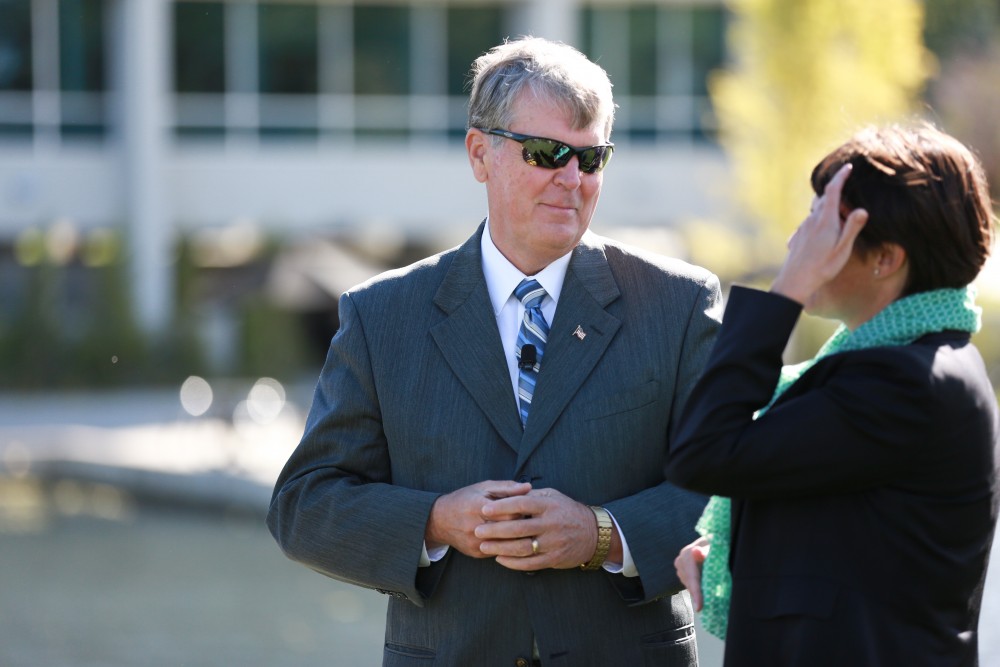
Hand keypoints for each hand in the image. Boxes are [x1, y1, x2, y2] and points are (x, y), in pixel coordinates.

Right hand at [425, 480, 530, 557]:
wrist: (439, 520)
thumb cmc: (464, 499)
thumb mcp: (483, 487)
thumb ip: (506, 487)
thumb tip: (528, 487)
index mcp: (477, 506)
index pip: (509, 512)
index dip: (522, 511)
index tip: (530, 509)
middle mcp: (475, 526)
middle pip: (509, 530)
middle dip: (523, 526)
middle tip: (533, 522)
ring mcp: (475, 542)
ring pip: (506, 545)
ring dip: (518, 538)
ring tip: (526, 531)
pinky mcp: (476, 553)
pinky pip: (499, 552)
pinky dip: (508, 546)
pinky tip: (514, 540)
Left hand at [475, 488, 609, 570]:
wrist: (593, 533)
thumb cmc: (567, 511)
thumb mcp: (553, 496)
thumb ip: (531, 495)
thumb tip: (507, 492)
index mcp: (548, 505)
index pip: (521, 504)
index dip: (501, 507)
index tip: (484, 508)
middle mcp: (551, 524)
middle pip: (518, 528)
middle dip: (495, 530)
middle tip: (477, 530)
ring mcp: (553, 543)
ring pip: (521, 547)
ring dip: (500, 548)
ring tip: (483, 546)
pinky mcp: (554, 558)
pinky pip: (529, 563)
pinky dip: (512, 563)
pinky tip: (500, 559)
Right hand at [674, 536, 710, 610]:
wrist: (713, 543)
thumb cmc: (717, 546)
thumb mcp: (714, 548)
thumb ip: (706, 552)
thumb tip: (696, 552)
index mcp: (687, 554)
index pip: (692, 577)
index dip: (696, 592)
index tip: (699, 608)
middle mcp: (680, 560)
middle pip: (689, 583)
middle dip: (698, 595)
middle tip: (707, 608)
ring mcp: (680, 566)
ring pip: (688, 585)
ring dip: (698, 591)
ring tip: (708, 596)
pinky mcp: (682, 572)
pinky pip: (689, 584)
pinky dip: (697, 589)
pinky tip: (704, 590)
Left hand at [772, 163, 868, 304]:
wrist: (795, 282)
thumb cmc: (823, 267)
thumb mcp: (843, 249)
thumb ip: (852, 228)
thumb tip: (862, 210)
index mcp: (825, 220)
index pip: (833, 191)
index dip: (841, 177)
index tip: (848, 167)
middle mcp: (812, 220)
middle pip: (824, 200)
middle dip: (837, 196)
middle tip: (848, 205)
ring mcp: (803, 228)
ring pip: (816, 212)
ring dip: (828, 211)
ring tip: (838, 226)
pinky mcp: (797, 236)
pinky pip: (810, 223)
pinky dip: (819, 222)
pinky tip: (823, 237)